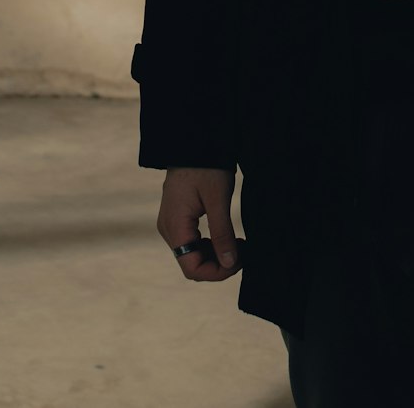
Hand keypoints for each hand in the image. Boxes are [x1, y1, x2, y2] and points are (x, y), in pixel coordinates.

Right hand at [156, 166, 241, 280]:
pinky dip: (210, 244)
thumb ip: (222, 233)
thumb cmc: (206, 165)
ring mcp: (172, 222)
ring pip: (192, 254)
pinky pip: (192, 241)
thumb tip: (229, 263)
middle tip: (244, 252)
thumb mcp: (218, 199)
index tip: (239, 262)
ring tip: (239, 244)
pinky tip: (227, 236)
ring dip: (215, 254)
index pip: (192, 268)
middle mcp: (168, 228)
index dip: (216, 272)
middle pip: (191, 263)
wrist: (195, 140)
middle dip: (218, 264)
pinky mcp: (178, 216)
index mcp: (175, 226)